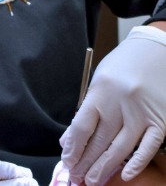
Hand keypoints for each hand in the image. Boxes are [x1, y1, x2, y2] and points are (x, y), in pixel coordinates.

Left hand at [61, 26, 165, 184]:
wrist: (155, 51)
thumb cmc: (122, 66)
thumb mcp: (98, 82)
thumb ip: (86, 110)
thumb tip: (70, 139)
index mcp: (100, 91)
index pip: (82, 127)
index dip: (73, 148)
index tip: (67, 161)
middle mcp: (120, 103)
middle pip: (99, 141)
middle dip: (86, 163)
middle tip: (77, 178)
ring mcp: (141, 113)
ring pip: (120, 148)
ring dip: (105, 168)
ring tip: (93, 181)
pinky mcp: (160, 120)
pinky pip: (148, 146)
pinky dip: (136, 163)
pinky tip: (125, 175)